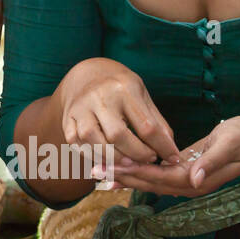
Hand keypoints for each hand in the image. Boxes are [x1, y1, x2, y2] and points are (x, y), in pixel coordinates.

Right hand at [56, 57, 181, 168]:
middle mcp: (99, 97)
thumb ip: (156, 122)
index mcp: (124, 88)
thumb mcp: (142, 96)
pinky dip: (93, 156)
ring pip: (94, 142)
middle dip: (137, 155)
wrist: (87, 74)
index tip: (172, 158)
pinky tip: (108, 160)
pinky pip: (77, 144)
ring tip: (129, 164)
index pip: (146, 126)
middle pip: (118, 135)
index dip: (162, 147)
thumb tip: (171, 152)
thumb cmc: (120, 88)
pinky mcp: (67, 119)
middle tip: (149, 160)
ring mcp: (80, 108)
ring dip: (114, 160)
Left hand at [109, 116, 239, 197]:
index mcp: (197, 179)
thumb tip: (192, 179)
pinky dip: (135, 171)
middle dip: (121, 177)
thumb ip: (210, 163)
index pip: (160, 178)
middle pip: (149, 183)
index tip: (114, 166)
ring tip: (97, 172)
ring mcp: (185, 180)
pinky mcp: (182, 170)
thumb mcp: (230, 145)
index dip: (137, 172)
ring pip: (148, 181)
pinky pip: (154, 174)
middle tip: (93, 170)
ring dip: (123, 176)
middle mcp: (188, 184)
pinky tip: (116, 168)